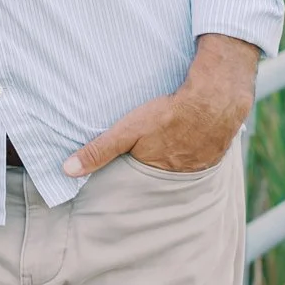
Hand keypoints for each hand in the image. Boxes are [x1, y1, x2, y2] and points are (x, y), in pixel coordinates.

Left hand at [64, 34, 259, 178]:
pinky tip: (188, 141)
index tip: (118, 178)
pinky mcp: (214, 154)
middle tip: (142, 163)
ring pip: (180, 170)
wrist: (216, 98)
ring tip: (165, 152)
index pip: (134, 186)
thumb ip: (99, 150)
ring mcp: (199, 167)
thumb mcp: (127, 131)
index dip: (127, 181)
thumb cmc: (169, 114)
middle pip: (158, 180)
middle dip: (149, 177)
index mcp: (154, 175)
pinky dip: (192, 154)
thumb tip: (68, 170)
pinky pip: (199, 160)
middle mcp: (177, 178)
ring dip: (173, 164)